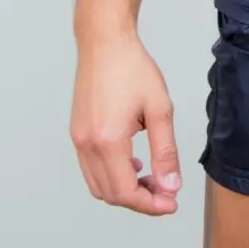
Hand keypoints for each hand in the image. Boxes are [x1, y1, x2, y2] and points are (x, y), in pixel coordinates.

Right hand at [70, 30, 181, 214]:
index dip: (150, 205)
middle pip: (111, 194)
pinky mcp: (76, 133)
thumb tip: (171, 186)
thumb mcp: (159, 108)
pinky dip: (111, 176)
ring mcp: (78, 140)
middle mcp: (87, 145)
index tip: (171, 203)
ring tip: (152, 178)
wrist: (105, 42)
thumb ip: (165, 151)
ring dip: (125, 190)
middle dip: (140, 200)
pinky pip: (91, 169)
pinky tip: (133, 163)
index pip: (126, 192)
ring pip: (99, 185)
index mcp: (108, 141)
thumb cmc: (132, 68)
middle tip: (166, 193)